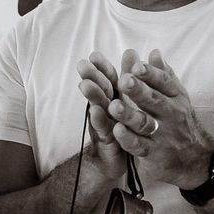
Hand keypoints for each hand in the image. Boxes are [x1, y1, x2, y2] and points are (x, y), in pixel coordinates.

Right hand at [76, 50, 127, 181]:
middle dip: (91, 77)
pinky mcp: (108, 141)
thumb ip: (127, 77)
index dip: (101, 68)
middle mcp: (105, 110)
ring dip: (92, 97)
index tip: (94, 55)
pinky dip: (100, 121)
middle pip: (100, 91)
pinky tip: (97, 112)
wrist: (113, 161)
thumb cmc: (119, 128)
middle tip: (82, 65)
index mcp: (113, 100)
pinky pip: (104, 130)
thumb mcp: (124, 102)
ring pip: (98, 108)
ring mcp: (104, 125)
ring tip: (85, 85)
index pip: (107, 80)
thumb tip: (132, 51)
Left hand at [106, 48, 213, 188]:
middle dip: (139, 90)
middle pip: (154, 100)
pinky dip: (128, 138)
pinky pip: (139, 145)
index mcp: (175, 98)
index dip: (151, 74)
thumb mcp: (176, 98)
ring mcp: (162, 135)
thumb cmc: (179, 121)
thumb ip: (163, 76)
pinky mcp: (153, 153)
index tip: (137, 65)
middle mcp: (171, 115)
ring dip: (128, 114)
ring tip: (113, 106)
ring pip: (144, 123)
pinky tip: (116, 130)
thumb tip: (154, 52)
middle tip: (124, 80)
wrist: (195, 159)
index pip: (164, 82)